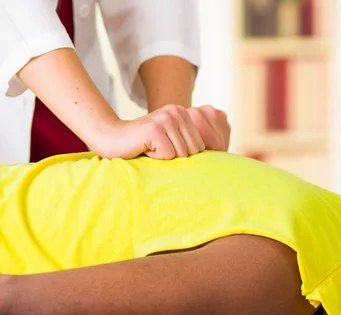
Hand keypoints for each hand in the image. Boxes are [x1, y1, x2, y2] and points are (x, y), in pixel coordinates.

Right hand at [94, 105, 230, 159]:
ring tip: (150, 148)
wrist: (111, 139)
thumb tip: (216, 163)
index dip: (183, 155)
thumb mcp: (171, 141)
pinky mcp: (155, 129)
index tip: (165, 149)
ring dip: (164, 158)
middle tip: (157, 149)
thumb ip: (189, 144)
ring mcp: (166, 118)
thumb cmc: (143, 145)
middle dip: (175, 157)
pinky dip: (155, 158)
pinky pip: (168, 155)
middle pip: (193, 150)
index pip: (201, 146)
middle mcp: (177, 111)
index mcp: (184, 113)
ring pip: (181, 154)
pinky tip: (144, 149)